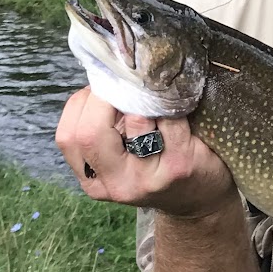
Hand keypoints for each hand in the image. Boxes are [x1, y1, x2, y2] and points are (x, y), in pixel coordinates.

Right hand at [55, 88, 235, 216]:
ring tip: (151, 94)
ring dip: (143, 97)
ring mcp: (148, 178)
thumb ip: (103, 125)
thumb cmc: (157, 166)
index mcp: (93, 181)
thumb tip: (103, 72)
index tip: (103, 87)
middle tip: (125, 86)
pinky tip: (176, 102)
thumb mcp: (120, 157)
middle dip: (105, 98)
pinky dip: (171, 103)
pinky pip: (169, 119)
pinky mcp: (179, 166)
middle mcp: (116, 184)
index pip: (70, 135)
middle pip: (90, 132)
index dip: (84, 102)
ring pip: (134, 120)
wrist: (202, 199)